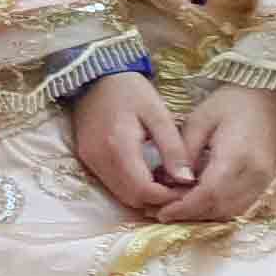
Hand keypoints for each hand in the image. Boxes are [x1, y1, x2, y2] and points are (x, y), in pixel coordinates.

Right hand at [71, 71, 194, 218]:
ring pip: (120, 194)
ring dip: (144, 194)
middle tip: (179, 187)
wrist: (94, 76)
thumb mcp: (158, 114)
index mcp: (119, 148)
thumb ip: (173, 149)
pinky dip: (131, 186)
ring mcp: (90, 160)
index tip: (188, 189)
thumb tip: (187, 180)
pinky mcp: (86, 158)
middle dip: (158, 199)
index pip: (144, 191)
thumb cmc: (130, 91)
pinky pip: (111, 184)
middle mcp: (100, 160)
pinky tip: (147, 172)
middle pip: (132, 199)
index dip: (169, 197)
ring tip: (165, 180)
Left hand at [173, 84, 275, 225]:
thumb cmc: (231, 102)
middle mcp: (255, 174)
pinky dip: (220, 209)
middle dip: (191, 215)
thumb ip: (184, 152)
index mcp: (236, 157)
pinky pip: (242, 204)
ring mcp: (264, 179)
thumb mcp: (198, 120)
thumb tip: (170, 181)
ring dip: (205, 215)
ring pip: (232, 211)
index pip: (208, 194)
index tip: (161, 212)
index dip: (184, 208)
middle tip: (163, 213)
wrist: (269, 96)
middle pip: (220, 208)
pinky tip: (200, 203)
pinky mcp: (266, 180)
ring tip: (178, 209)